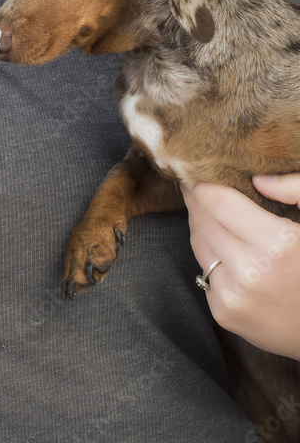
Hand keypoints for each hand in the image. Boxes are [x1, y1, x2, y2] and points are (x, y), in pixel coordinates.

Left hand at [183, 176, 299, 359]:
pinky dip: (210, 258)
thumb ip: (296, 190)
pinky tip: (225, 251)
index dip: (201, 182)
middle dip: (197, 201)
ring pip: (198, 245)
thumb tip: (258, 178)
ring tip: (210, 215)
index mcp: (277, 244)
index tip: (195, 170)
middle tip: (196, 187)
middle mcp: (251, 271)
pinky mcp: (224, 313)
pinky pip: (204, 272)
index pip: (217, 201)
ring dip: (200, 227)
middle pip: (202, 221)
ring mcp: (234, 295)